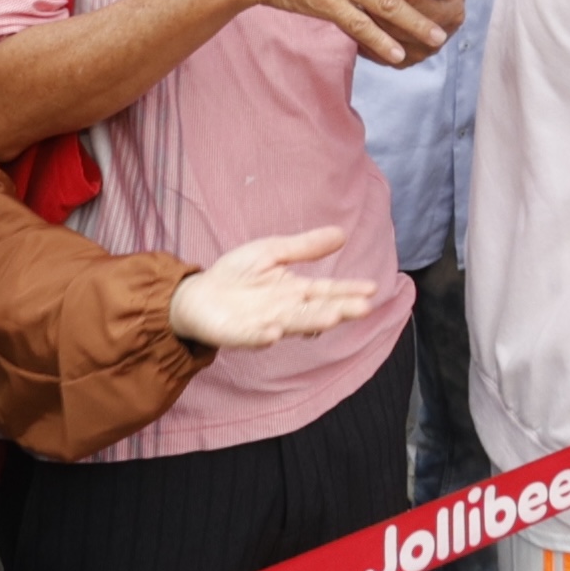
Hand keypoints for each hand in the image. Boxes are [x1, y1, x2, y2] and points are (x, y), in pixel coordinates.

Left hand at [169, 227, 382, 352]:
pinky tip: (275, 332)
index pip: (326, 290)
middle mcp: (285, 309)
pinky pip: (252, 337)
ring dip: (311, 322)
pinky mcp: (238, 334)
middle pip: (316, 310)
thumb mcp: (272, 252)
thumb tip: (342, 233)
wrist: (197, 294)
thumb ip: (305, 247)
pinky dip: (263, 337)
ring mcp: (264, 324)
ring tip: (331, 318)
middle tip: (362, 308)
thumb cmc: (236, 274)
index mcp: (295, 290)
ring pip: (292, 323)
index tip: (372, 289)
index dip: (348, 290)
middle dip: (339, 309)